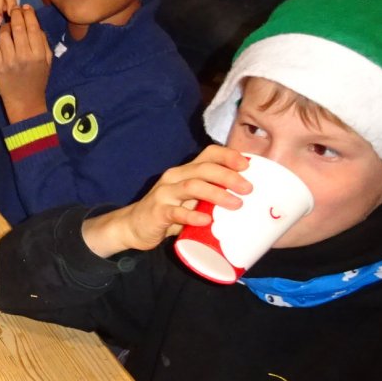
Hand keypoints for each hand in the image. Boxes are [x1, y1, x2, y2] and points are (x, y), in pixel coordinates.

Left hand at [0, 4, 52, 122]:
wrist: (25, 101)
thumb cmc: (38, 79)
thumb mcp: (47, 61)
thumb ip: (43, 42)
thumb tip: (35, 23)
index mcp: (39, 54)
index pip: (32, 27)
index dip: (28, 14)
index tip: (25, 7)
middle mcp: (24, 55)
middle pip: (17, 27)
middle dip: (15, 14)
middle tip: (14, 10)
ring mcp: (9, 61)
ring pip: (3, 34)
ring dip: (4, 27)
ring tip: (7, 27)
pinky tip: (3, 45)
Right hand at [81, 144, 251, 257]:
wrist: (133, 226)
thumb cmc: (169, 213)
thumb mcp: (190, 200)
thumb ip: (210, 197)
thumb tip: (247, 202)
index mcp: (185, 172)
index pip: (208, 154)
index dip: (229, 156)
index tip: (248, 165)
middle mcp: (174, 177)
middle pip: (203, 168)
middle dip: (229, 176)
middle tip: (248, 189)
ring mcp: (164, 194)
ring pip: (192, 186)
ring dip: (216, 193)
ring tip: (236, 204)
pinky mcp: (157, 212)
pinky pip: (175, 212)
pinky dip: (192, 215)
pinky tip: (205, 220)